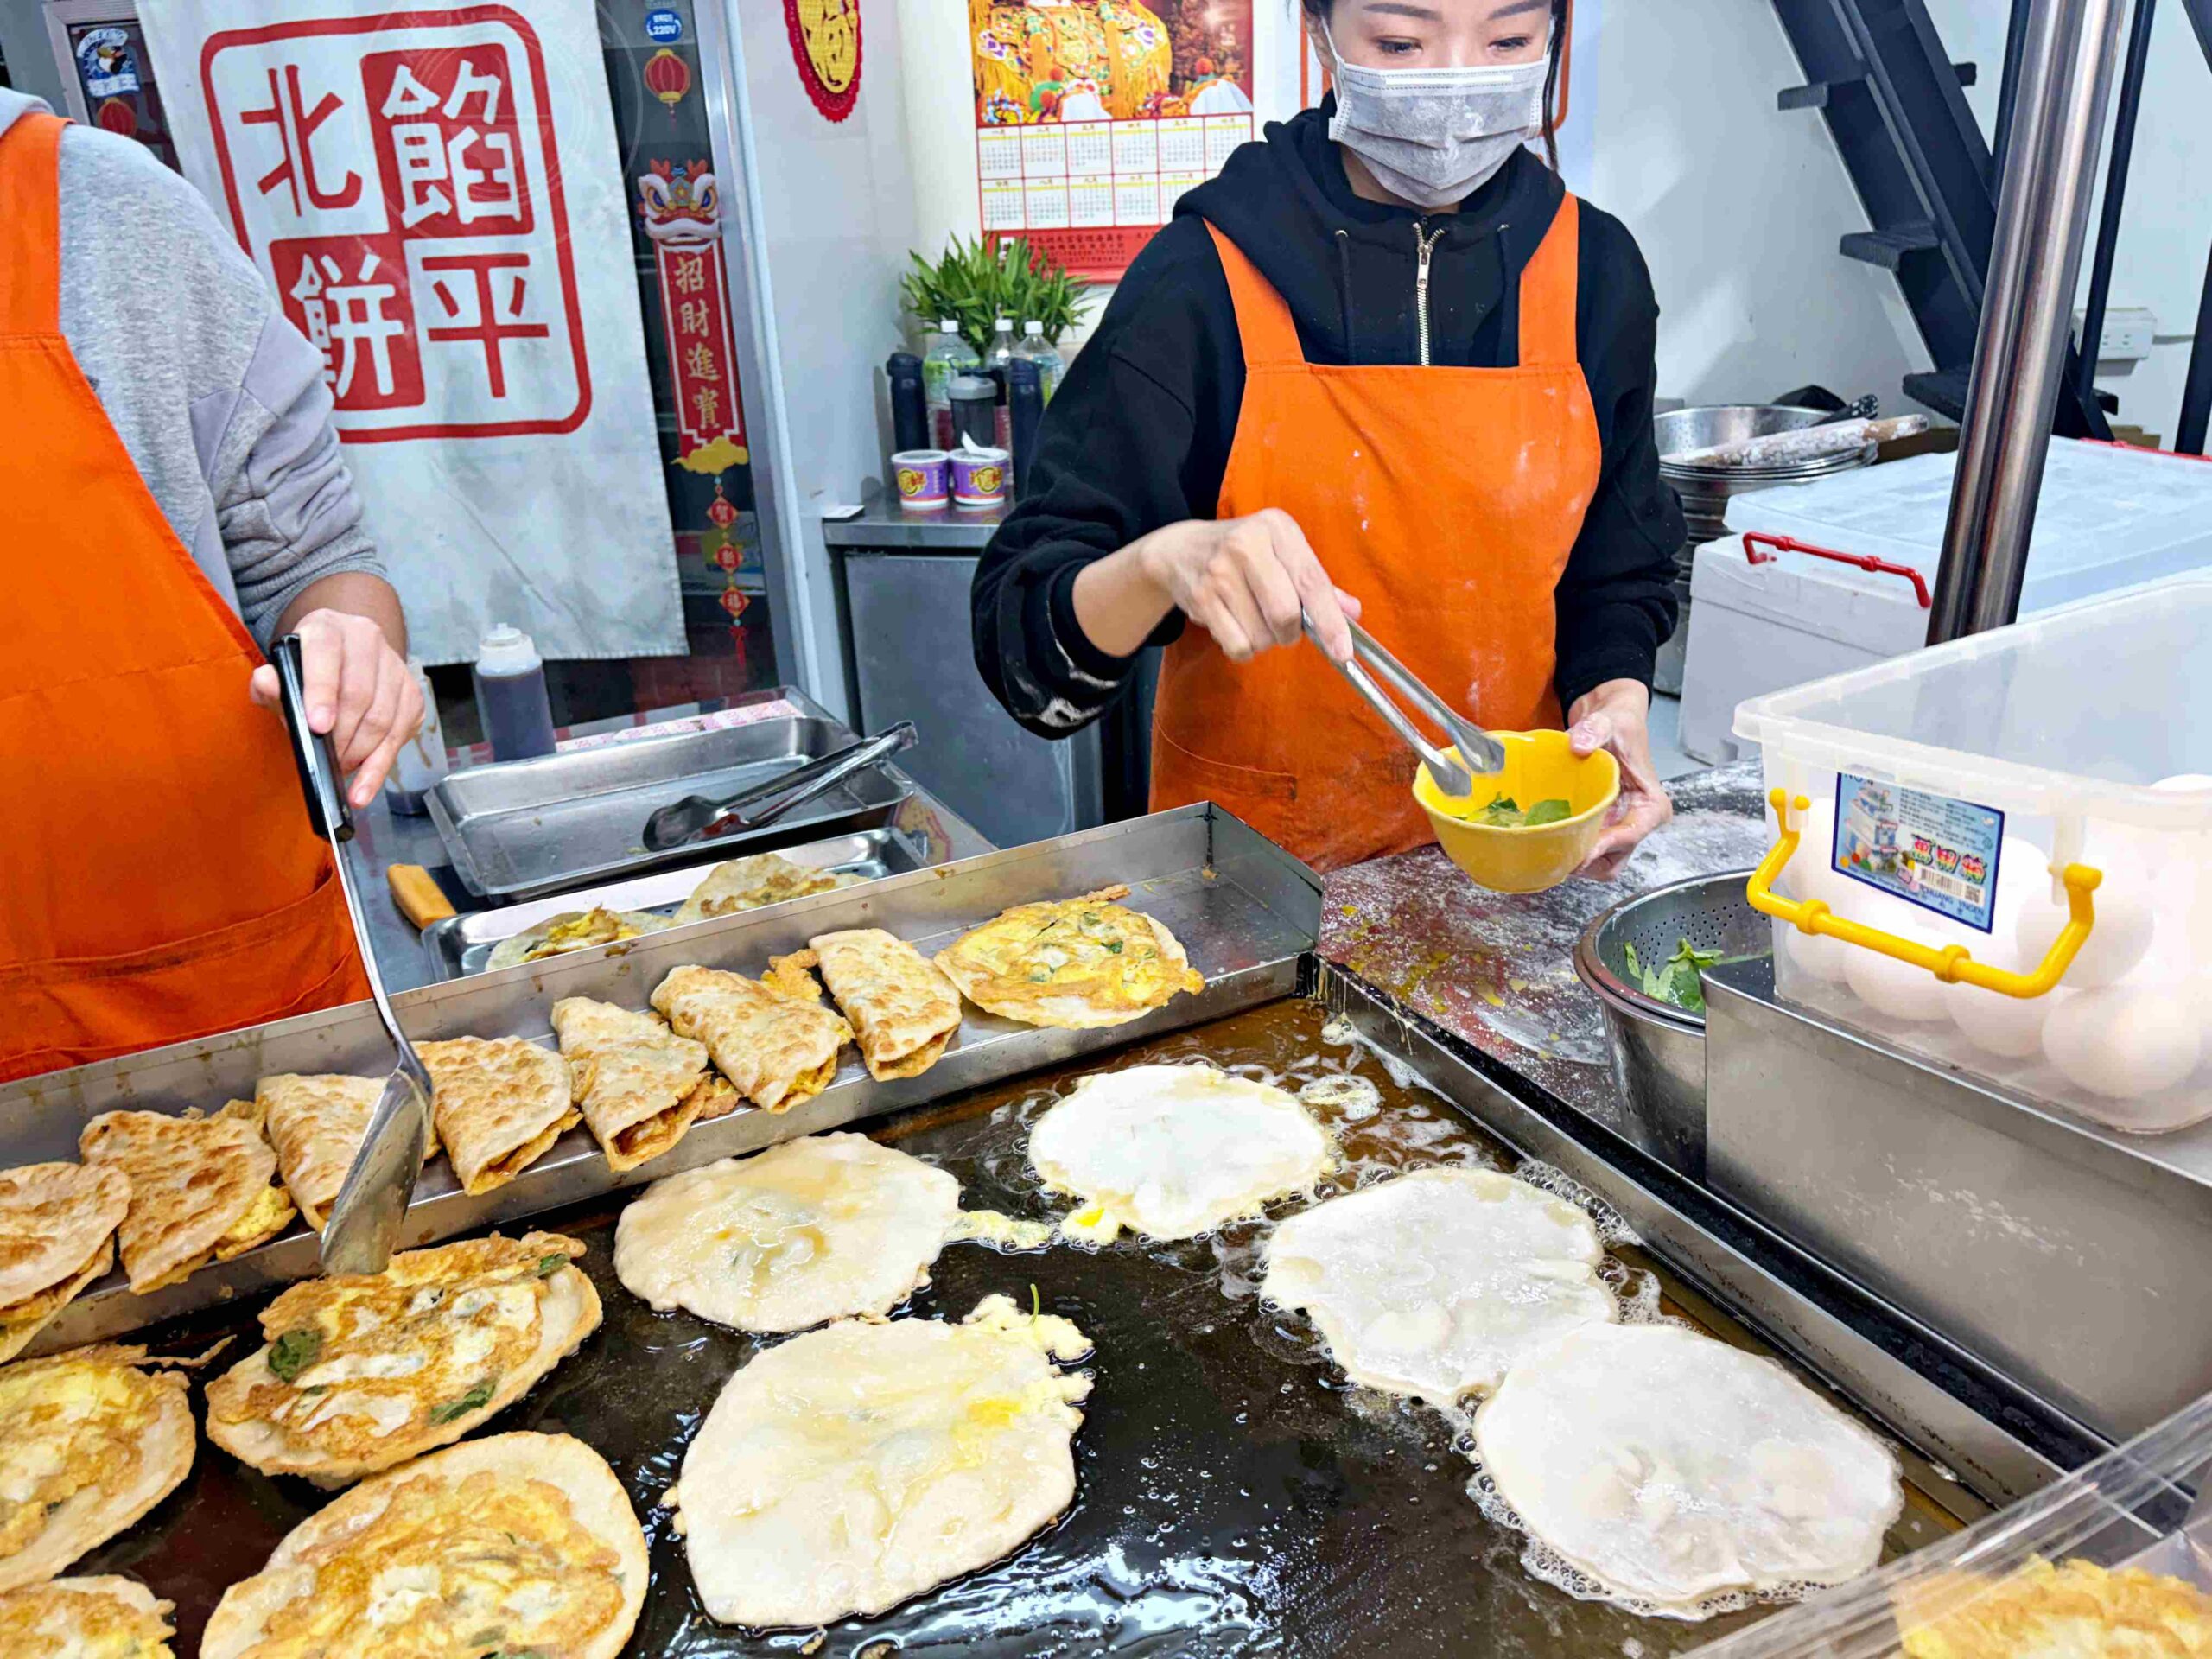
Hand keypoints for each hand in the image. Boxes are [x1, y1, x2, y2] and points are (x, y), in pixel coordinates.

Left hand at [249, 608, 424, 808]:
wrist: (345, 658)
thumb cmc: (309, 672)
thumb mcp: (282, 675)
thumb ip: (270, 683)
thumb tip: (266, 681)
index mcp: (328, 628)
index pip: (325, 656)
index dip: (322, 692)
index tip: (318, 727)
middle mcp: (366, 639)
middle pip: (360, 694)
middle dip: (342, 736)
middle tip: (328, 761)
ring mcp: (394, 665)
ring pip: (384, 717)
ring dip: (362, 753)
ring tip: (342, 769)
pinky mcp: (412, 692)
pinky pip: (403, 731)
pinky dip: (383, 761)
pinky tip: (366, 779)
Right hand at [1136, 509, 1361, 662]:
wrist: (1178, 550)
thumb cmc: (1242, 554)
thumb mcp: (1281, 553)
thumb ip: (1315, 582)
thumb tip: (1352, 612)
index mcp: (1277, 527)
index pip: (1312, 581)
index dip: (1330, 621)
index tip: (1343, 651)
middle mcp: (1247, 544)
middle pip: (1286, 613)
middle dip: (1290, 632)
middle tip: (1283, 626)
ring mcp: (1219, 571)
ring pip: (1261, 635)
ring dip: (1265, 639)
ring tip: (1252, 617)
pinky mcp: (1201, 598)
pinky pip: (1238, 645)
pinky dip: (1243, 648)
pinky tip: (1234, 625)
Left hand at [1568, 679, 1671, 880]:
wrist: (1608, 721)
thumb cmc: (1617, 724)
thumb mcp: (1608, 721)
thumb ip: (1594, 730)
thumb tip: (1578, 745)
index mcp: (1650, 805)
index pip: (1631, 835)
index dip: (1604, 847)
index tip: (1579, 854)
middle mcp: (1638, 822)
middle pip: (1614, 861)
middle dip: (1586, 863)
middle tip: (1554, 853)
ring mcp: (1618, 828)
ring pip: (1599, 865)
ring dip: (1575, 861)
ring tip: (1547, 847)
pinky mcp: (1601, 828)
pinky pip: (1586, 852)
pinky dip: (1569, 850)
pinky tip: (1549, 838)